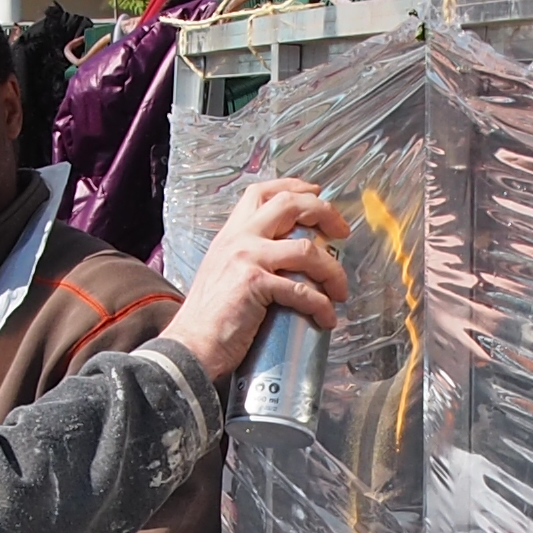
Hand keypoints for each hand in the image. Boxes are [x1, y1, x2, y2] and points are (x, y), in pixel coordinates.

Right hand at [164, 178, 353, 380]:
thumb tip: (282, 262)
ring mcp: (247, 258)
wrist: (190, 345)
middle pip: (289, 205)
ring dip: (332, 270)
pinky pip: (302, 290)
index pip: (261, 192)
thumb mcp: (222, 273)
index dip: (293, 187)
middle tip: (342, 231)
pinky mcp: (255, 284)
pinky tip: (326, 318)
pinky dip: (322, 305)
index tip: (315, 193)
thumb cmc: (207, 320)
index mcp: (231, 234)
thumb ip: (245, 259)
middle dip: (324, 212)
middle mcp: (239, 239)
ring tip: (340, 290)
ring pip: (306, 249)